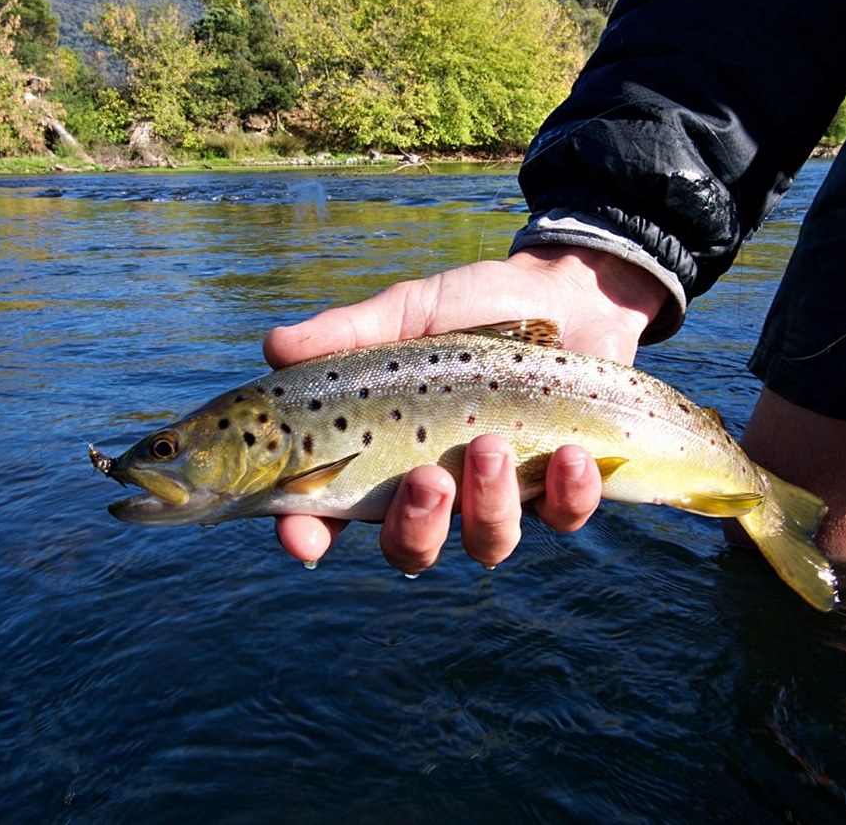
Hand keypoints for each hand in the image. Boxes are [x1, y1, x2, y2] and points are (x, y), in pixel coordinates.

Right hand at [262, 246, 669, 572]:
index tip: (305, 537)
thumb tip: (274, 346)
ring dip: (489, 505)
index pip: (333, 513)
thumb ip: (349, 332)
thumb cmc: (476, 306)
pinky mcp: (563, 489)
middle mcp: (439, 489)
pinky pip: (565, 517)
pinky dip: (569, 493)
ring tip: (494, 444)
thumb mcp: (409, 312)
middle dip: (415, 526)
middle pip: (411, 549)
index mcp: (386, 454)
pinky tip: (571, 452)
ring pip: (487, 544)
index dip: (311, 534)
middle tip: (429, 477)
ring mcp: (502, 495)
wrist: (568, 295)